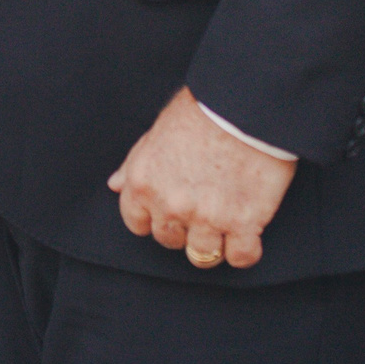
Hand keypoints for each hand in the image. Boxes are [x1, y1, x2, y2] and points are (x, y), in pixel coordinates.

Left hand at [107, 87, 295, 270]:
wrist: (244, 106)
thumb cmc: (200, 111)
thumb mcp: (156, 133)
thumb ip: (134, 164)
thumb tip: (115, 185)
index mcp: (143, 182)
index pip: (137, 223)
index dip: (154, 218)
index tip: (170, 212)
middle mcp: (170, 205)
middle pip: (169, 240)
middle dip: (183, 230)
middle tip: (202, 211)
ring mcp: (206, 217)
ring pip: (202, 256)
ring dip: (213, 244)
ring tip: (226, 225)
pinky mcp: (243, 223)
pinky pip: (240, 257)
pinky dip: (246, 250)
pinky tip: (249, 234)